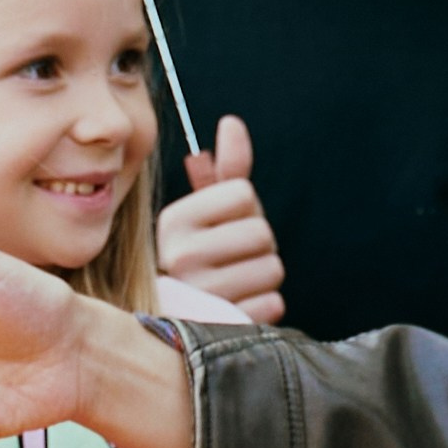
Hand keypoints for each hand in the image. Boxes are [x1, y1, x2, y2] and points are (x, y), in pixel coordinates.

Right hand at [157, 116, 284, 324]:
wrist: (184, 317)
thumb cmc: (203, 255)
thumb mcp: (209, 211)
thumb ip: (226, 168)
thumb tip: (231, 122)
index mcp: (173, 221)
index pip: (243, 192)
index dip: (246, 208)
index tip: (226, 225)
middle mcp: (179, 257)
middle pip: (262, 233)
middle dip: (260, 245)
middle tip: (235, 257)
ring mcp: (199, 295)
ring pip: (272, 269)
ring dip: (264, 275)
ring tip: (237, 282)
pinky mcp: (222, 325)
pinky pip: (274, 303)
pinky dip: (265, 305)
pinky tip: (241, 305)